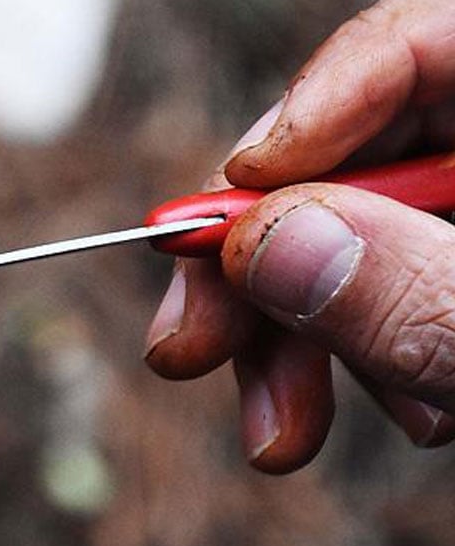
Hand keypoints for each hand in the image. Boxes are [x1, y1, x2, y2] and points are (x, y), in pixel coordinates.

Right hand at [144, 0, 454, 472]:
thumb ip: (418, 290)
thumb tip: (267, 242)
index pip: (422, 47)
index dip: (308, 116)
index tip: (226, 205)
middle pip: (358, 163)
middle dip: (260, 267)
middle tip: (189, 347)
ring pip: (359, 244)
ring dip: (292, 341)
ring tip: (277, 432)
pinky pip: (392, 296)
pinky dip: (357, 361)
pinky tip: (374, 413)